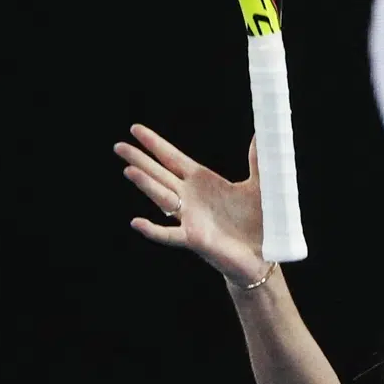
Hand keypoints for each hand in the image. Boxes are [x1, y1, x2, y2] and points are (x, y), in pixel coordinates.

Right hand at [114, 125, 266, 284]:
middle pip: (159, 174)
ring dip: (146, 185)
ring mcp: (190, 218)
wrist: (265, 254)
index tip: (135, 129)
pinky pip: (170, 235)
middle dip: (140, 160)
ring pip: (162, 198)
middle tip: (118, 146)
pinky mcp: (195, 239)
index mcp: (202, 181)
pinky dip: (153, 230)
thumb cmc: (259, 220)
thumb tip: (264, 132)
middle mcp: (190, 198)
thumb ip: (258, 159)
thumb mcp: (259, 184)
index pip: (172, 158)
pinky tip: (137, 222)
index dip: (155, 144)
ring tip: (129, 170)